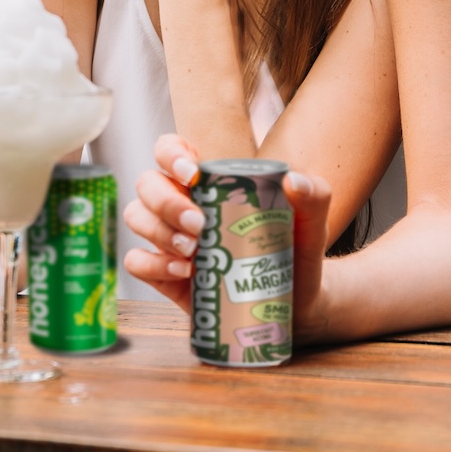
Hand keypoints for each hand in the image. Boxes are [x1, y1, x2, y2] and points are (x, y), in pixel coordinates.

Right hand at [122, 134, 332, 334]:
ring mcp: (169, 238)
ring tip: (194, 252)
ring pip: (136, 218)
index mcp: (208, 180)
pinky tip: (185, 273)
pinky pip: (136, 261)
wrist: (297, 301)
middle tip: (199, 224)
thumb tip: (293, 181)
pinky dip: (154, 264)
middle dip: (166, 202)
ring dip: (159, 231)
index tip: (193, 175)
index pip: (171, 150)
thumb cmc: (296, 248)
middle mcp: (181, 203)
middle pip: (147, 184)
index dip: (171, 154)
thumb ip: (314, 194)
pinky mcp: (164, 274)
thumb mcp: (312, 219)